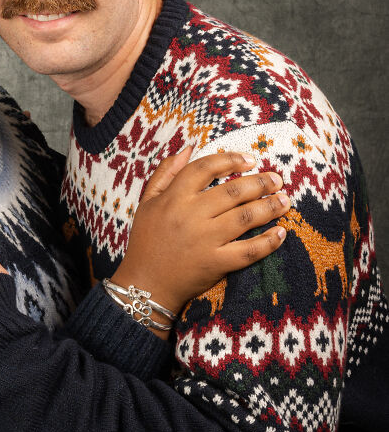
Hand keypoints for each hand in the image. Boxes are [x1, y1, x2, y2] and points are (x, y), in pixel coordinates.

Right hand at [112, 149, 287, 319]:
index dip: (231, 159)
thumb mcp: (148, 202)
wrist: (145, 284)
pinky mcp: (216, 263)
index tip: (250, 160)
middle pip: (234, 191)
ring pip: (246, 217)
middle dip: (261, 182)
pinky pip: (248, 251)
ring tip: (285, 201)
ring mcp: (205, 240)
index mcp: (174, 197)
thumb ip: (166, 172)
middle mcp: (191, 215)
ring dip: (270, 207)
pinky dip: (268, 242)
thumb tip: (188, 148)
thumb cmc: (146, 241)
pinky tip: (281, 233)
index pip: (205, 168)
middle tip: (277, 180)